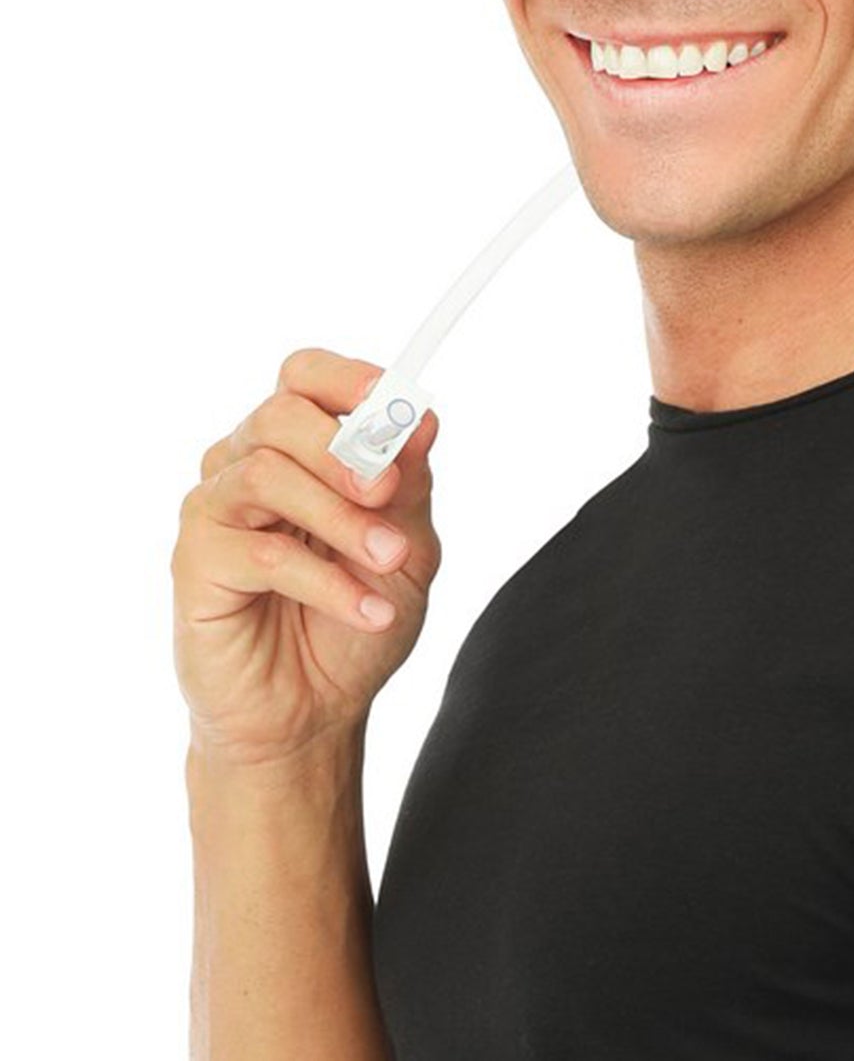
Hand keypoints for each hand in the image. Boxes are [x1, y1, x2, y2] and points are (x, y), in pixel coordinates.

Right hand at [172, 349, 442, 765]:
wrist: (313, 713)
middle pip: (278, 414)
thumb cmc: (355, 616)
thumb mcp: (406, 547)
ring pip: (265, 475)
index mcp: (297, 446)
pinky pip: (260, 553)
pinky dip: (326, 581)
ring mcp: (213, 512)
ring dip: (340, 518)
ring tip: (390, 561)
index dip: (348, 380)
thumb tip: (423, 418)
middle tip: (389, 492)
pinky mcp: (195, 566)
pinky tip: (370, 612)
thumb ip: (408, 483)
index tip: (396, 404)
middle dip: (343, 450)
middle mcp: (244, 465)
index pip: (304, 376)